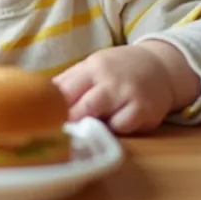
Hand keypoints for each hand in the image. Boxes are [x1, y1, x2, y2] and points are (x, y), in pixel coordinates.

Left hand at [53, 43, 187, 134]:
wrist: (161, 66)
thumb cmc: (118, 70)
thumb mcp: (93, 66)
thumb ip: (70, 81)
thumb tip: (39, 96)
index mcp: (91, 67)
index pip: (64, 89)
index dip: (52, 107)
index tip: (42, 120)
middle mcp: (109, 79)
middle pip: (80, 106)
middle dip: (67, 121)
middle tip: (58, 133)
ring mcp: (127, 94)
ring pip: (99, 118)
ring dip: (88, 126)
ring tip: (84, 130)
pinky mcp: (144, 110)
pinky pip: (121, 127)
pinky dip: (114, 130)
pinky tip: (113, 126)